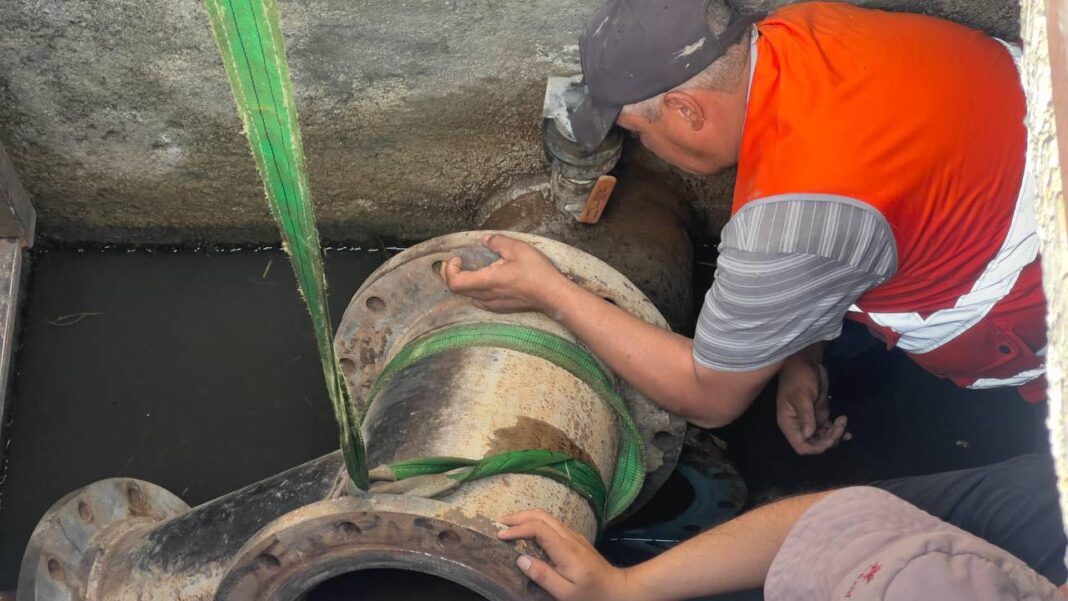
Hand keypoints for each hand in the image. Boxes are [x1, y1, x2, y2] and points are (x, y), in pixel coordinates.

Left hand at [441, 234, 572, 312]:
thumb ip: (498, 241)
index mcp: (488, 281)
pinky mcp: (499, 308)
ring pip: (467, 295)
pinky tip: (487, 278)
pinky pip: (479, 299)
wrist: (553, 295)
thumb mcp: (518, 248)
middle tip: (460, 260)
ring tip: (472, 268)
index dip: (451, 269)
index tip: (459, 258)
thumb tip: (485, 240)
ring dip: (464, 281)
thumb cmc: (537, 273)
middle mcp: (487, 296)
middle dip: (453, 273)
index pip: (455, 283)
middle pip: (457, 290)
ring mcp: (492, 304)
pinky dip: (475, 288)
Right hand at [498, 509, 636, 600]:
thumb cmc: (592, 595)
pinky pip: (552, 524)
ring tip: (508, 526)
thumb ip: (543, 576)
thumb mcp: (566, 593)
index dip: (517, 529)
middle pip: (542, 515)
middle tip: (498, 524)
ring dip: (526, 517)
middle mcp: (570, 537)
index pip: (538, 528)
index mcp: (566, 550)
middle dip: (518, 516)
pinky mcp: (575, 539)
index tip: (500, 536)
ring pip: (547, 517)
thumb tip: (521, 559)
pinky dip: (535, 523)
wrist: (619, 590)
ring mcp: (574, 536)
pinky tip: (526, 533)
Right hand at [776, 354, 849, 454]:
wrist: (805, 362)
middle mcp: (798, 425)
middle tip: (840, 426)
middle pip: (814, 445)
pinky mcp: (820, 415)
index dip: (816, 448)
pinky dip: (838, 431)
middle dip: (829, 440)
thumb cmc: (798, 377)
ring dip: (835, 435)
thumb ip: (805, 416)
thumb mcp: (801, 396)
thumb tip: (808, 435)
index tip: (830, 439)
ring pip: (824, 438)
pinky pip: (829, 429)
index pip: (801, 446)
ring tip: (843, 421)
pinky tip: (846, 429)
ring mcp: (810, 420)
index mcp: (789, 423)